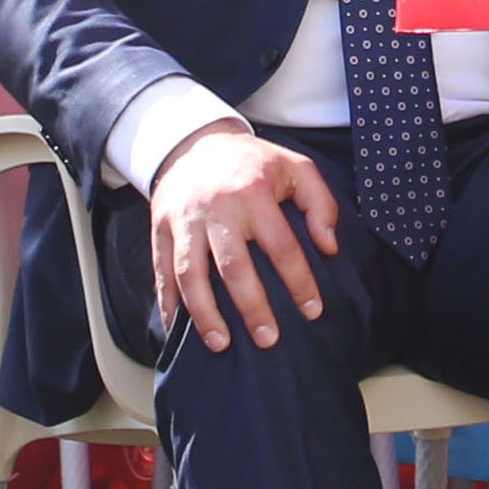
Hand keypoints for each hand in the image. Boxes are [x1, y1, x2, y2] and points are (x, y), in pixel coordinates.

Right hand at [147, 119, 345, 352]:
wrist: (195, 143)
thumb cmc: (253, 164)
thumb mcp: (296, 167)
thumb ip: (321, 203)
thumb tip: (329, 247)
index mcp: (253, 192)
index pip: (281, 246)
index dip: (299, 282)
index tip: (312, 311)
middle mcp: (216, 208)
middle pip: (233, 266)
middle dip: (251, 307)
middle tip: (267, 340)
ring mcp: (184, 220)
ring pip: (190, 273)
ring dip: (204, 313)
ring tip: (220, 344)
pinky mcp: (160, 229)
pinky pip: (161, 271)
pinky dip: (167, 303)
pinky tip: (176, 330)